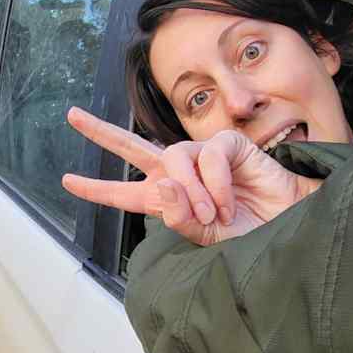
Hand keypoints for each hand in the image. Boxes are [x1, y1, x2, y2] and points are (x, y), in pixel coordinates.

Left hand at [61, 107, 322, 245]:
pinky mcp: (225, 144)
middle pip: (132, 146)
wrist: (285, 224)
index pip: (124, 192)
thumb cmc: (247, 231)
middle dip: (101, 131)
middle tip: (71, 116)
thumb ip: (179, 219)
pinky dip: (217, 184)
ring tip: (216, 215)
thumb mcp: (206, 236)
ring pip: (174, 161)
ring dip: (193, 192)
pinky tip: (230, 201)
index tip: (67, 181)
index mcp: (165, 197)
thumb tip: (161, 187)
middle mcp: (177, 172)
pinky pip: (208, 158)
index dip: (96, 188)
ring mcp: (200, 156)